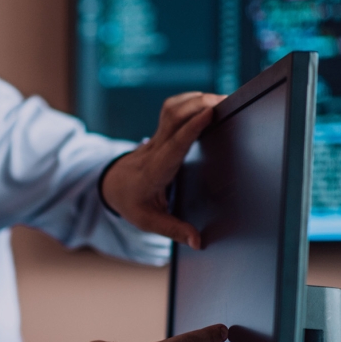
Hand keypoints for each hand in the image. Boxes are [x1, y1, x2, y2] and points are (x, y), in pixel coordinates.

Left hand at [100, 92, 224, 248]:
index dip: (192, 127)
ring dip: (196, 99)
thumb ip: (174, 230)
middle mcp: (156, 149)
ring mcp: (157, 137)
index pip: (174, 144)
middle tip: (228, 102)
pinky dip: (190, 101)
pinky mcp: (161, 132)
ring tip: (223, 100)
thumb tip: (198, 242)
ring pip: (172, 108)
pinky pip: (173, 109)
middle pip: (174, 117)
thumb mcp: (148, 222)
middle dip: (199, 104)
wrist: (112, 186)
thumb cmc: (131, 202)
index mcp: (155, 170)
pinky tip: (207, 103)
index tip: (209, 113)